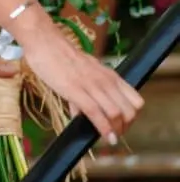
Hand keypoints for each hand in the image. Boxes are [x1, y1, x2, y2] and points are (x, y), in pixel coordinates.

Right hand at [20, 22, 143, 144]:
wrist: (46, 43)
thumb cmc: (62, 56)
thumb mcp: (84, 71)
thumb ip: (87, 91)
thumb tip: (80, 113)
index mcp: (110, 76)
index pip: (135, 101)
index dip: (132, 117)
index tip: (122, 125)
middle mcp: (106, 81)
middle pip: (130, 111)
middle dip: (125, 127)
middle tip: (115, 134)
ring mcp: (92, 86)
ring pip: (116, 114)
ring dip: (116, 131)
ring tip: (110, 138)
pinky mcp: (76, 91)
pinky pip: (96, 114)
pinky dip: (103, 129)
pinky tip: (104, 137)